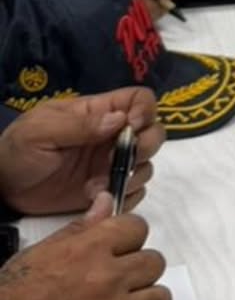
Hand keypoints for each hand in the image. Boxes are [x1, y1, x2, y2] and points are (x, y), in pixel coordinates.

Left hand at [0, 87, 162, 215]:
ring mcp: (111, 165)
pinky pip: (134, 193)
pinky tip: (96, 199)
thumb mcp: (39, 131)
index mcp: (98, 113)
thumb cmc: (17, 151)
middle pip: (154, 132)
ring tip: (94, 188)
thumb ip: (79, 124)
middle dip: (145, 147)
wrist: (1, 190)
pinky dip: (124, 196)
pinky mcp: (107, 190)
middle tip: (115, 161)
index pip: (140, 100)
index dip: (145, 110)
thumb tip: (120, 120)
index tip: (132, 126)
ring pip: (147, 165)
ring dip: (130, 176)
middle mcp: (112, 137)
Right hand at [0, 194, 170, 299]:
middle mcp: (108, 278)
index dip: (130, 239)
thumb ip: (79, 229)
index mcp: (88, 250)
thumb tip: (104, 202)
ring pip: (160, 298)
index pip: (137, 228)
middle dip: (138, 274)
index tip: (122, 250)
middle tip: (118, 286)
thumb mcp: (38, 257)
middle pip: (153, 262)